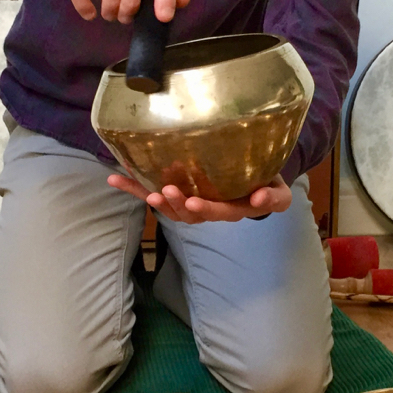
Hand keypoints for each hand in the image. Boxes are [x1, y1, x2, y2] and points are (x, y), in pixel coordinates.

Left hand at [107, 175, 292, 223]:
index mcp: (233, 209)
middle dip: (176, 205)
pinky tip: (114, 178)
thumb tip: (262, 198)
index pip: (219, 212)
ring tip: (144, 192)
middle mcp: (209, 209)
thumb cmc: (266, 184)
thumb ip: (274, 197)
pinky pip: (154, 192)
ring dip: (155, 200)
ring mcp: (191, 202)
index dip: (206, 209)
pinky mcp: (177, 193)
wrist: (255, 182)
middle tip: (165, 193)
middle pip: (190, 214)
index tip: (194, 202)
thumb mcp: (278, 192)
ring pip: (171, 209)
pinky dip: (134, 187)